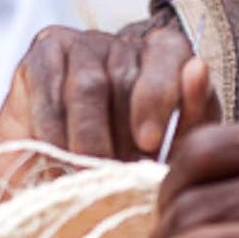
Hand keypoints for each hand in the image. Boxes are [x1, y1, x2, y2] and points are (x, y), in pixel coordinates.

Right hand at [0, 21, 216, 229]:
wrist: (57, 192)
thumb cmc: (127, 172)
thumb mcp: (170, 153)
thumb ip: (192, 117)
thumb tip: (197, 68)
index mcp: (165, 59)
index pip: (170, 52)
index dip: (160, 93)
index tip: (149, 143)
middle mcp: (123, 45)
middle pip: (126, 76)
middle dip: (120, 133)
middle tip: (114, 173)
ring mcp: (80, 45)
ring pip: (87, 86)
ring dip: (87, 138)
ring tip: (85, 175)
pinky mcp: (41, 55)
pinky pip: (50, 90)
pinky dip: (53, 132)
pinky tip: (54, 159)